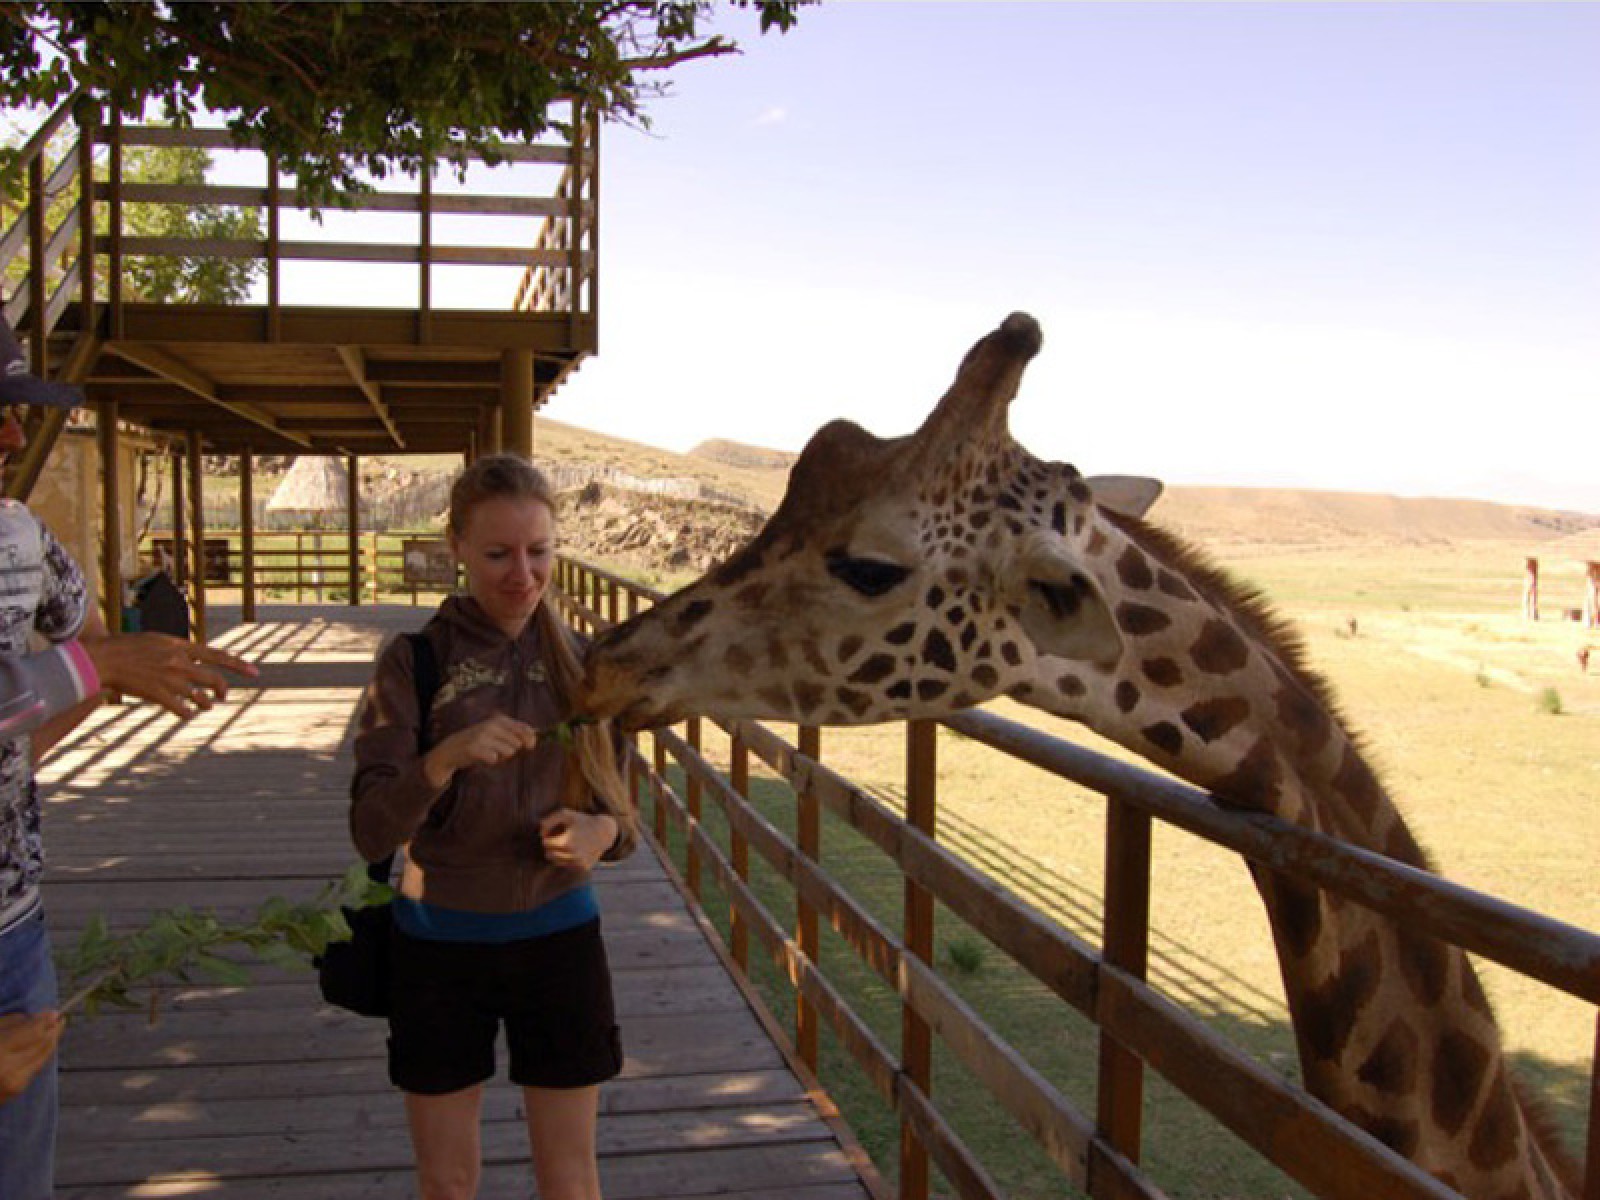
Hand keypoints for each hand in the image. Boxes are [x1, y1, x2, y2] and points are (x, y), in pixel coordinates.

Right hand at [0, 1011, 62, 1103]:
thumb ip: (10, 1024)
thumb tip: (39, 1016)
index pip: (34, 1032)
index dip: (46, 1019)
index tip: (54, 1010)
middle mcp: (9, 1071)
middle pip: (44, 1044)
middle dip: (54, 1029)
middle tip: (59, 1018)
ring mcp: (13, 1085)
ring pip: (43, 1057)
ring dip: (51, 1042)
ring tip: (54, 1029)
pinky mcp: (15, 1092)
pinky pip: (35, 1068)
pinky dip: (41, 1055)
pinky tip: (41, 1045)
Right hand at [82, 633, 257, 718]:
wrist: (103, 659)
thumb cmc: (126, 647)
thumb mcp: (156, 640)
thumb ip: (177, 649)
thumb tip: (193, 657)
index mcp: (180, 646)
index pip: (217, 655)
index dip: (237, 665)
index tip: (255, 673)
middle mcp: (179, 663)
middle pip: (213, 680)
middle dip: (222, 690)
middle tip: (223, 696)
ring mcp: (169, 680)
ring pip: (200, 697)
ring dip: (206, 704)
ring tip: (206, 706)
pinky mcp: (158, 695)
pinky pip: (182, 710)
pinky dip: (188, 714)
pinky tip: (187, 714)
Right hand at [423, 715, 539, 788]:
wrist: (452, 748)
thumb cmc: (479, 742)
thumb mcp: (496, 733)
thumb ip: (514, 733)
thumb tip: (534, 738)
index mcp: (499, 720)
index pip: (524, 728)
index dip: (531, 739)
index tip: (531, 746)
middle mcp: (491, 725)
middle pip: (518, 743)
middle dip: (513, 750)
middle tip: (499, 751)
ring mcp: (482, 736)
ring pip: (508, 751)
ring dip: (502, 757)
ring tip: (490, 753)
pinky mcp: (474, 747)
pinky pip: (494, 758)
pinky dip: (491, 761)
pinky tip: (483, 758)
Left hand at [539, 809, 617, 870]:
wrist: (604, 832)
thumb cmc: (583, 821)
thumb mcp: (566, 814)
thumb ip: (549, 820)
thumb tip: (540, 833)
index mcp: (566, 843)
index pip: (546, 843)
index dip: (548, 836)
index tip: (555, 831)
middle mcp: (572, 856)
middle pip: (549, 854)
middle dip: (551, 846)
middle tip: (559, 838)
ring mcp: (578, 863)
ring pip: (557, 862)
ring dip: (558, 853)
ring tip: (567, 843)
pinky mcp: (583, 868)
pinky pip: (567, 865)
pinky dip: (568, 858)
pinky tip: (575, 849)